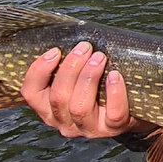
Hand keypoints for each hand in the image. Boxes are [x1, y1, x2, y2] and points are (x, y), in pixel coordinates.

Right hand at [20, 43, 151, 138]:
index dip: (39, 71)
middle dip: (71, 68)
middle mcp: (64, 122)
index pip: (30, 93)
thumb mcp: (77, 77)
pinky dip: (114, 93)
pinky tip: (116, 76)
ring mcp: (88, 128)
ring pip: (80, 107)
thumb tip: (72, 32)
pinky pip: (113, 114)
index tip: (55, 50)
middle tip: (85, 47)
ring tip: (100, 57)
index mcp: (48, 108)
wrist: (132, 107)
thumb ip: (68, 64)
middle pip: (58, 97)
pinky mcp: (112, 129)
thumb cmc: (99, 86)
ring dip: (89, 77)